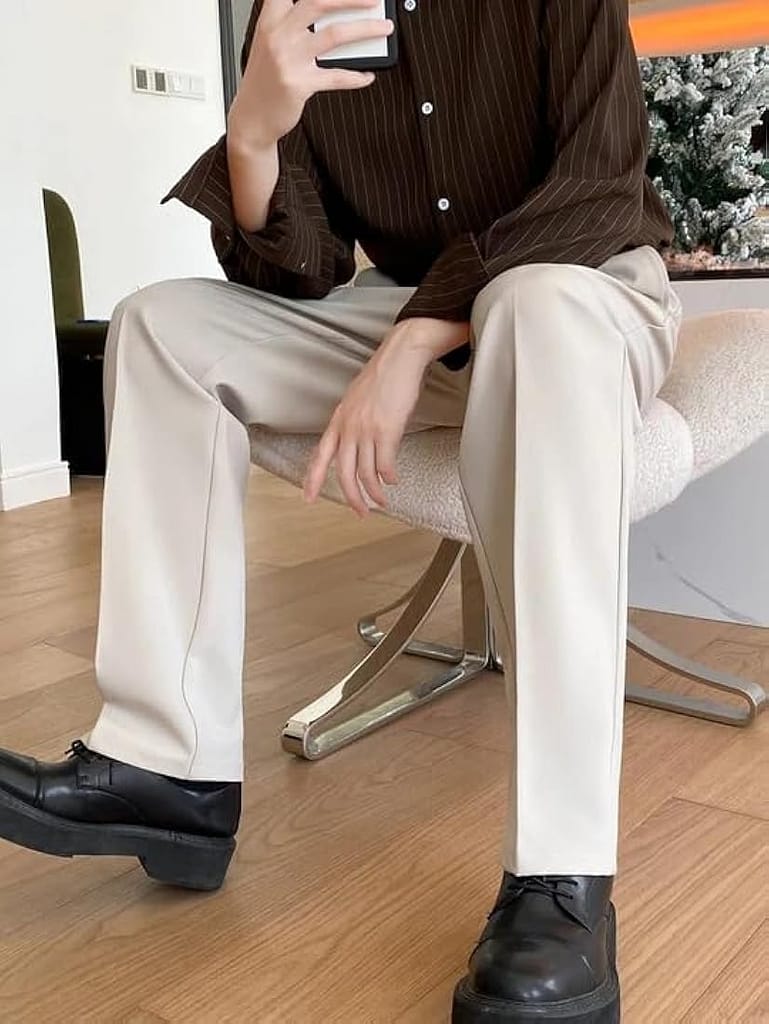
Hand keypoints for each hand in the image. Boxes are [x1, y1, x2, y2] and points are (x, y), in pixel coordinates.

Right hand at [228, 0, 393, 148]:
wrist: (252, 118)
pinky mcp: (299, 84)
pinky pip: (337, 76)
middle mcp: (278, 35)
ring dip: (365, 29)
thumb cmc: (264, 81)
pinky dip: (356, 76)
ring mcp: (289, 59)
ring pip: (335, 35)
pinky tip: (367, 75)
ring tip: (384, 28)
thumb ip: (294, 26)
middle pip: (319, 2)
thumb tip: (335, 17)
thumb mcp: (271, 45)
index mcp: (271, 20)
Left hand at [303, 318, 469, 516]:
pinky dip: (388, 477)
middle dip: (351, 497)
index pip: (320, 455)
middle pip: (343, 472)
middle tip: (360, 512)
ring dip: (374, 492)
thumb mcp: (357, 401)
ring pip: (365, 472)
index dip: (312, 478)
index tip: (308, 497)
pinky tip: (393, 480)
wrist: (400, 357)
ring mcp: (366, 429)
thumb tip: (360, 443)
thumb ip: (353, 423)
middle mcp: (348, 427)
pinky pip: (385, 464)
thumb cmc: (383, 376)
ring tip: (381, 501)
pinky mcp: (386, 430)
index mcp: (338, 420)